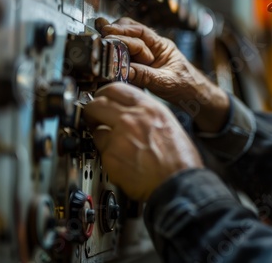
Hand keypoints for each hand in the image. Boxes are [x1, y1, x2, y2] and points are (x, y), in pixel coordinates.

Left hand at [83, 82, 203, 200]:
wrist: (178, 184)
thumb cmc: (180, 160)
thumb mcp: (169, 124)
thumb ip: (148, 115)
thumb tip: (132, 112)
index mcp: (149, 108)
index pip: (115, 88)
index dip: (104, 93)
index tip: (101, 98)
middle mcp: (132, 118)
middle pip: (97, 104)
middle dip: (91, 110)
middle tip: (94, 117)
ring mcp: (119, 137)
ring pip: (96, 129)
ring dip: (101, 136)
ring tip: (115, 146)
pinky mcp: (110, 157)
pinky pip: (100, 151)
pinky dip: (108, 156)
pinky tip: (122, 161)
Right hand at [95, 17, 229, 132]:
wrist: (197, 98)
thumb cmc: (188, 87)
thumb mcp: (166, 82)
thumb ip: (145, 76)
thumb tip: (123, 70)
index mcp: (162, 46)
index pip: (140, 32)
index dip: (123, 31)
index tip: (108, 34)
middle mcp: (153, 47)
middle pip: (129, 32)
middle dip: (115, 33)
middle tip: (101, 38)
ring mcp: (146, 56)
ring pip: (126, 44)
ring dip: (115, 45)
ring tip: (102, 48)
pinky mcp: (141, 67)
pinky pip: (126, 59)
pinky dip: (117, 58)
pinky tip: (109, 61)